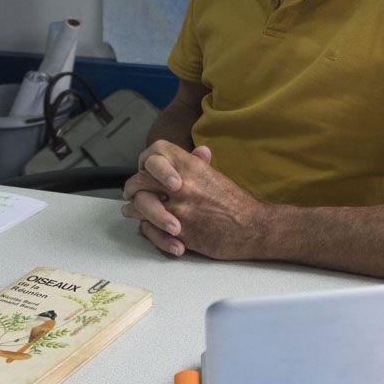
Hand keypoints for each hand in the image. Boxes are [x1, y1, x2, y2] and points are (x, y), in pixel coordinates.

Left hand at [121, 140, 267, 259]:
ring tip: (130, 210)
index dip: (146, 160)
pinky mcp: (178, 232)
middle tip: (131, 192)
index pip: (156, 152)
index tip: (144, 169)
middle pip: (140, 180)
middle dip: (132, 187)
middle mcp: (183, 184)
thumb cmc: (235, 203)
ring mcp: (179, 209)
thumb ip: (200, 164)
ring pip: (140, 205)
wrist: (253, 227)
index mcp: (193, 167)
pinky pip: (149, 228)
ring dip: (133, 209)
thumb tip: (198, 151)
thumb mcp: (216, 176)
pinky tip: (145, 226)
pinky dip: (145, 228)